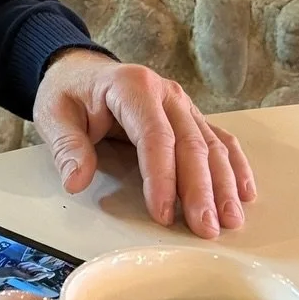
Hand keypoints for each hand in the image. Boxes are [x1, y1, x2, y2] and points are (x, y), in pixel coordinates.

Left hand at [32, 49, 256, 238]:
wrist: (80, 71)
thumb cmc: (69, 93)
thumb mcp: (54, 114)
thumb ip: (67, 147)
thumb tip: (77, 181)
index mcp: (133, 86)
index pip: (155, 136)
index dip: (162, 177)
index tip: (162, 213)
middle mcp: (165, 93)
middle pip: (191, 144)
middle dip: (200, 190)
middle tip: (206, 228)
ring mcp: (182, 104)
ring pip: (211, 145)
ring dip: (223, 185)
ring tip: (230, 220)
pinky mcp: (189, 117)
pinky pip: (219, 140)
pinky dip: (234, 166)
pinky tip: (244, 193)